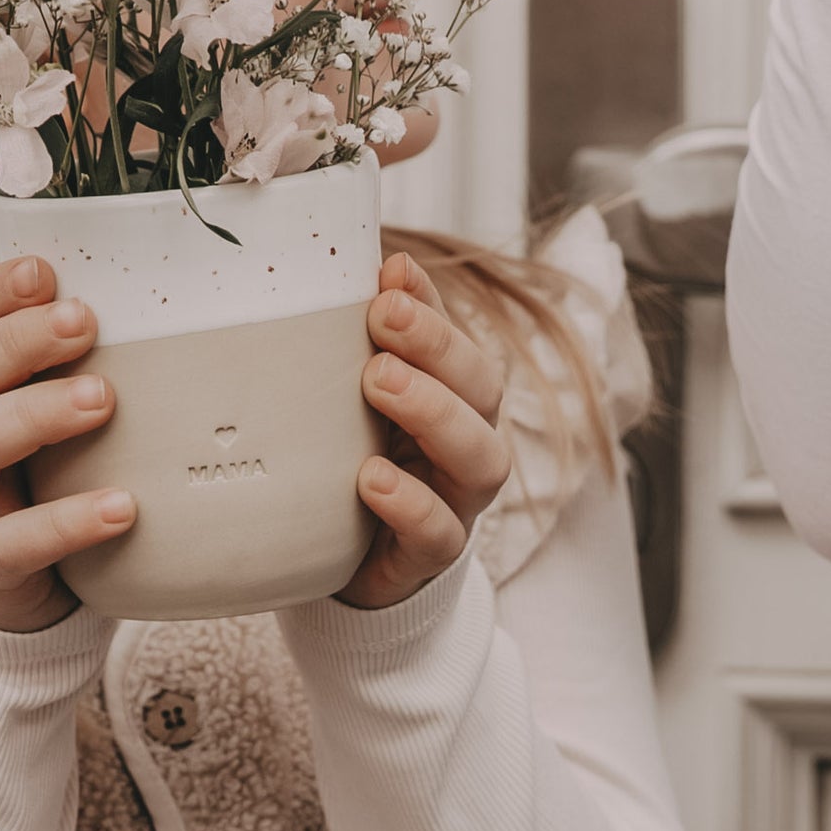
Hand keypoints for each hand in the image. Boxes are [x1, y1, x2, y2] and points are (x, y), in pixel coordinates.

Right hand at [0, 256, 133, 631]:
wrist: (11, 583)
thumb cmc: (41, 468)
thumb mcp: (46, 402)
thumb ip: (75, 354)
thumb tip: (157, 290)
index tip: (43, 272)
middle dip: (13, 342)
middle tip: (82, 322)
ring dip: (30, 416)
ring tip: (102, 400)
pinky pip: (7, 546)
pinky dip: (61, 524)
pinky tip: (120, 507)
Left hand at [338, 252, 508, 609]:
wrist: (349, 564)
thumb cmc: (353, 461)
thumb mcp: (351, 397)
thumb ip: (361, 341)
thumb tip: (366, 266)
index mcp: (448, 396)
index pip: (454, 339)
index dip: (430, 304)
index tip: (389, 274)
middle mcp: (464, 442)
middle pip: (481, 387)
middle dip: (436, 346)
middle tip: (383, 315)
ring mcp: (456, 500)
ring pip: (479, 457)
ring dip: (433, 412)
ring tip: (378, 381)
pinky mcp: (430, 556)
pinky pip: (440, 533)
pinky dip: (412, 503)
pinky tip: (372, 478)